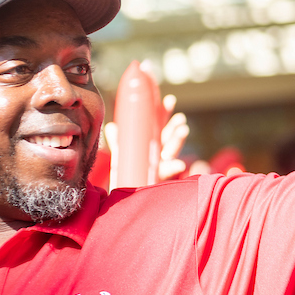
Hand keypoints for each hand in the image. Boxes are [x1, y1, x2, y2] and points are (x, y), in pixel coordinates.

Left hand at [103, 68, 189, 186]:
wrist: (126, 194)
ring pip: (173, 150)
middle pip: (169, 136)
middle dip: (175, 126)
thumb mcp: (120, 154)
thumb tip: (111, 126)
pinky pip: (168, 171)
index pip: (159, 124)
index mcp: (151, 142)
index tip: (169, 100)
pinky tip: (179, 163)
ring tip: (183, 130)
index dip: (164, 112)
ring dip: (178, 140)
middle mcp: (159, 152)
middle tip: (180, 117)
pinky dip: (174, 166)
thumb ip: (117, 141)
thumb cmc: (126, 173)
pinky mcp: (161, 177)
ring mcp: (162, 164)